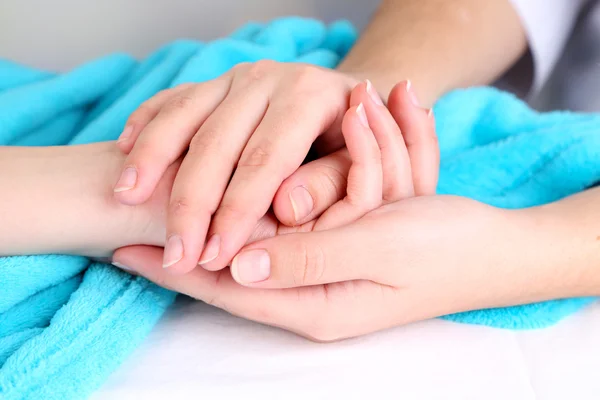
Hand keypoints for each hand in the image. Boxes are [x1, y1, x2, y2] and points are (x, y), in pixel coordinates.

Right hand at [113, 61, 433, 273]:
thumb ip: (330, 184)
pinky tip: (124, 150)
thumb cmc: (355, 143)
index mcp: (310, 97)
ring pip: (186, 115)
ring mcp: (237, 79)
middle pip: (218, 142)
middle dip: (191, 202)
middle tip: (176, 255)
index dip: (238, 211)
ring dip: (152, 157)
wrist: (348, 99)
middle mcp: (269, 80)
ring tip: (125, 197)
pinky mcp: (214, 84)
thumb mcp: (362, 164)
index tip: (215, 257)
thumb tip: (286, 210)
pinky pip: (173, 99)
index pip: (266, 159)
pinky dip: (147, 124)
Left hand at [113, 195, 559, 340]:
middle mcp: (316, 293)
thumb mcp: (379, 250)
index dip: (175, 270)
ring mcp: (329, 268)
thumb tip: (237, 264)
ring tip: (231, 195)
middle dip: (213, 225)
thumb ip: (309, 258)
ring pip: (277, 229)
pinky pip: (308, 215)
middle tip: (158, 208)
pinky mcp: (344, 244)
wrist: (499, 249)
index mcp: (316, 304)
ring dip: (264, 194)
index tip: (126, 250)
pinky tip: (274, 188)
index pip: (228, 288)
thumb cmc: (447, 250)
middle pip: (243, 262)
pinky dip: (298, 190)